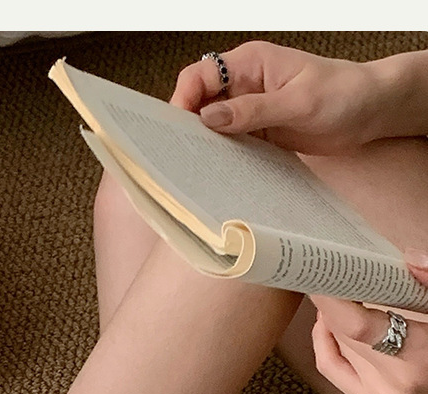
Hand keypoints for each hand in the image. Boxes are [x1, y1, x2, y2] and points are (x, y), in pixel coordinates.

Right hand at [170, 40, 387, 154]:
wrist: (370, 111)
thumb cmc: (342, 94)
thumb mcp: (297, 102)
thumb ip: (253, 110)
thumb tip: (209, 118)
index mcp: (249, 64)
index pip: (200, 76)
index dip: (183, 100)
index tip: (178, 130)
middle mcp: (244, 85)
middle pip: (199, 103)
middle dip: (188, 127)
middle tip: (182, 156)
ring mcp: (250, 110)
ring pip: (212, 128)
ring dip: (206, 147)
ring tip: (198, 170)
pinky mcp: (258, 133)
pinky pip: (231, 145)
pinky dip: (224, 158)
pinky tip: (220, 174)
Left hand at [310, 255, 427, 393]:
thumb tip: (408, 258)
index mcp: (417, 359)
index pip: (356, 327)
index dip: (331, 300)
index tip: (321, 273)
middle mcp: (391, 385)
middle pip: (343, 334)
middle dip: (333, 301)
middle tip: (333, 272)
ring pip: (335, 348)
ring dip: (331, 319)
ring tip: (338, 293)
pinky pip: (333, 368)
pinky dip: (326, 342)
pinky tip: (329, 322)